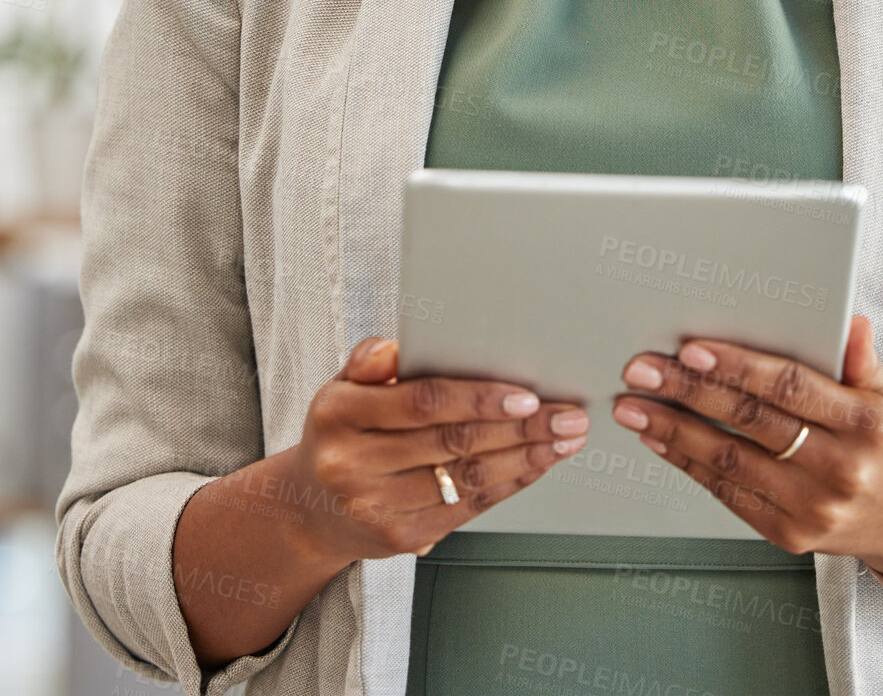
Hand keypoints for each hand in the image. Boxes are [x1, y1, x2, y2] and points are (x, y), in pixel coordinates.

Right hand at [286, 337, 588, 567]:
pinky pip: (466, 508)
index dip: (479, 398)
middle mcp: (352, 464)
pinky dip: (508, 484)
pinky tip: (536, 465)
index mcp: (338, 414)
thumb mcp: (342, 387)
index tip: (527, 392)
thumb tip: (396, 347)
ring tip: (565, 440)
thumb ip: (370, 361)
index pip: (422, 402)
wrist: (312, 508)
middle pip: (453, 442)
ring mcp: (374, 507)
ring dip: (526, 458)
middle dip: (522, 427)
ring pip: (466, 478)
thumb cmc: (342, 432)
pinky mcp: (398, 539)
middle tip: (567, 415)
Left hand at [611, 314, 882, 578]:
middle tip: (642, 370)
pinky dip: (689, 464)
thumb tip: (850, 321)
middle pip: (751, 421)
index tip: (690, 349)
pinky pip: (729, 495)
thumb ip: (861, 359)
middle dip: (688, 392)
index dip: (737, 367)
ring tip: (634, 406)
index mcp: (865, 424)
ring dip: (674, 430)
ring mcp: (814, 508)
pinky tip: (660, 440)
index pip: (790, 386)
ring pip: (731, 461)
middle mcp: (840, 468)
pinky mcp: (790, 535)